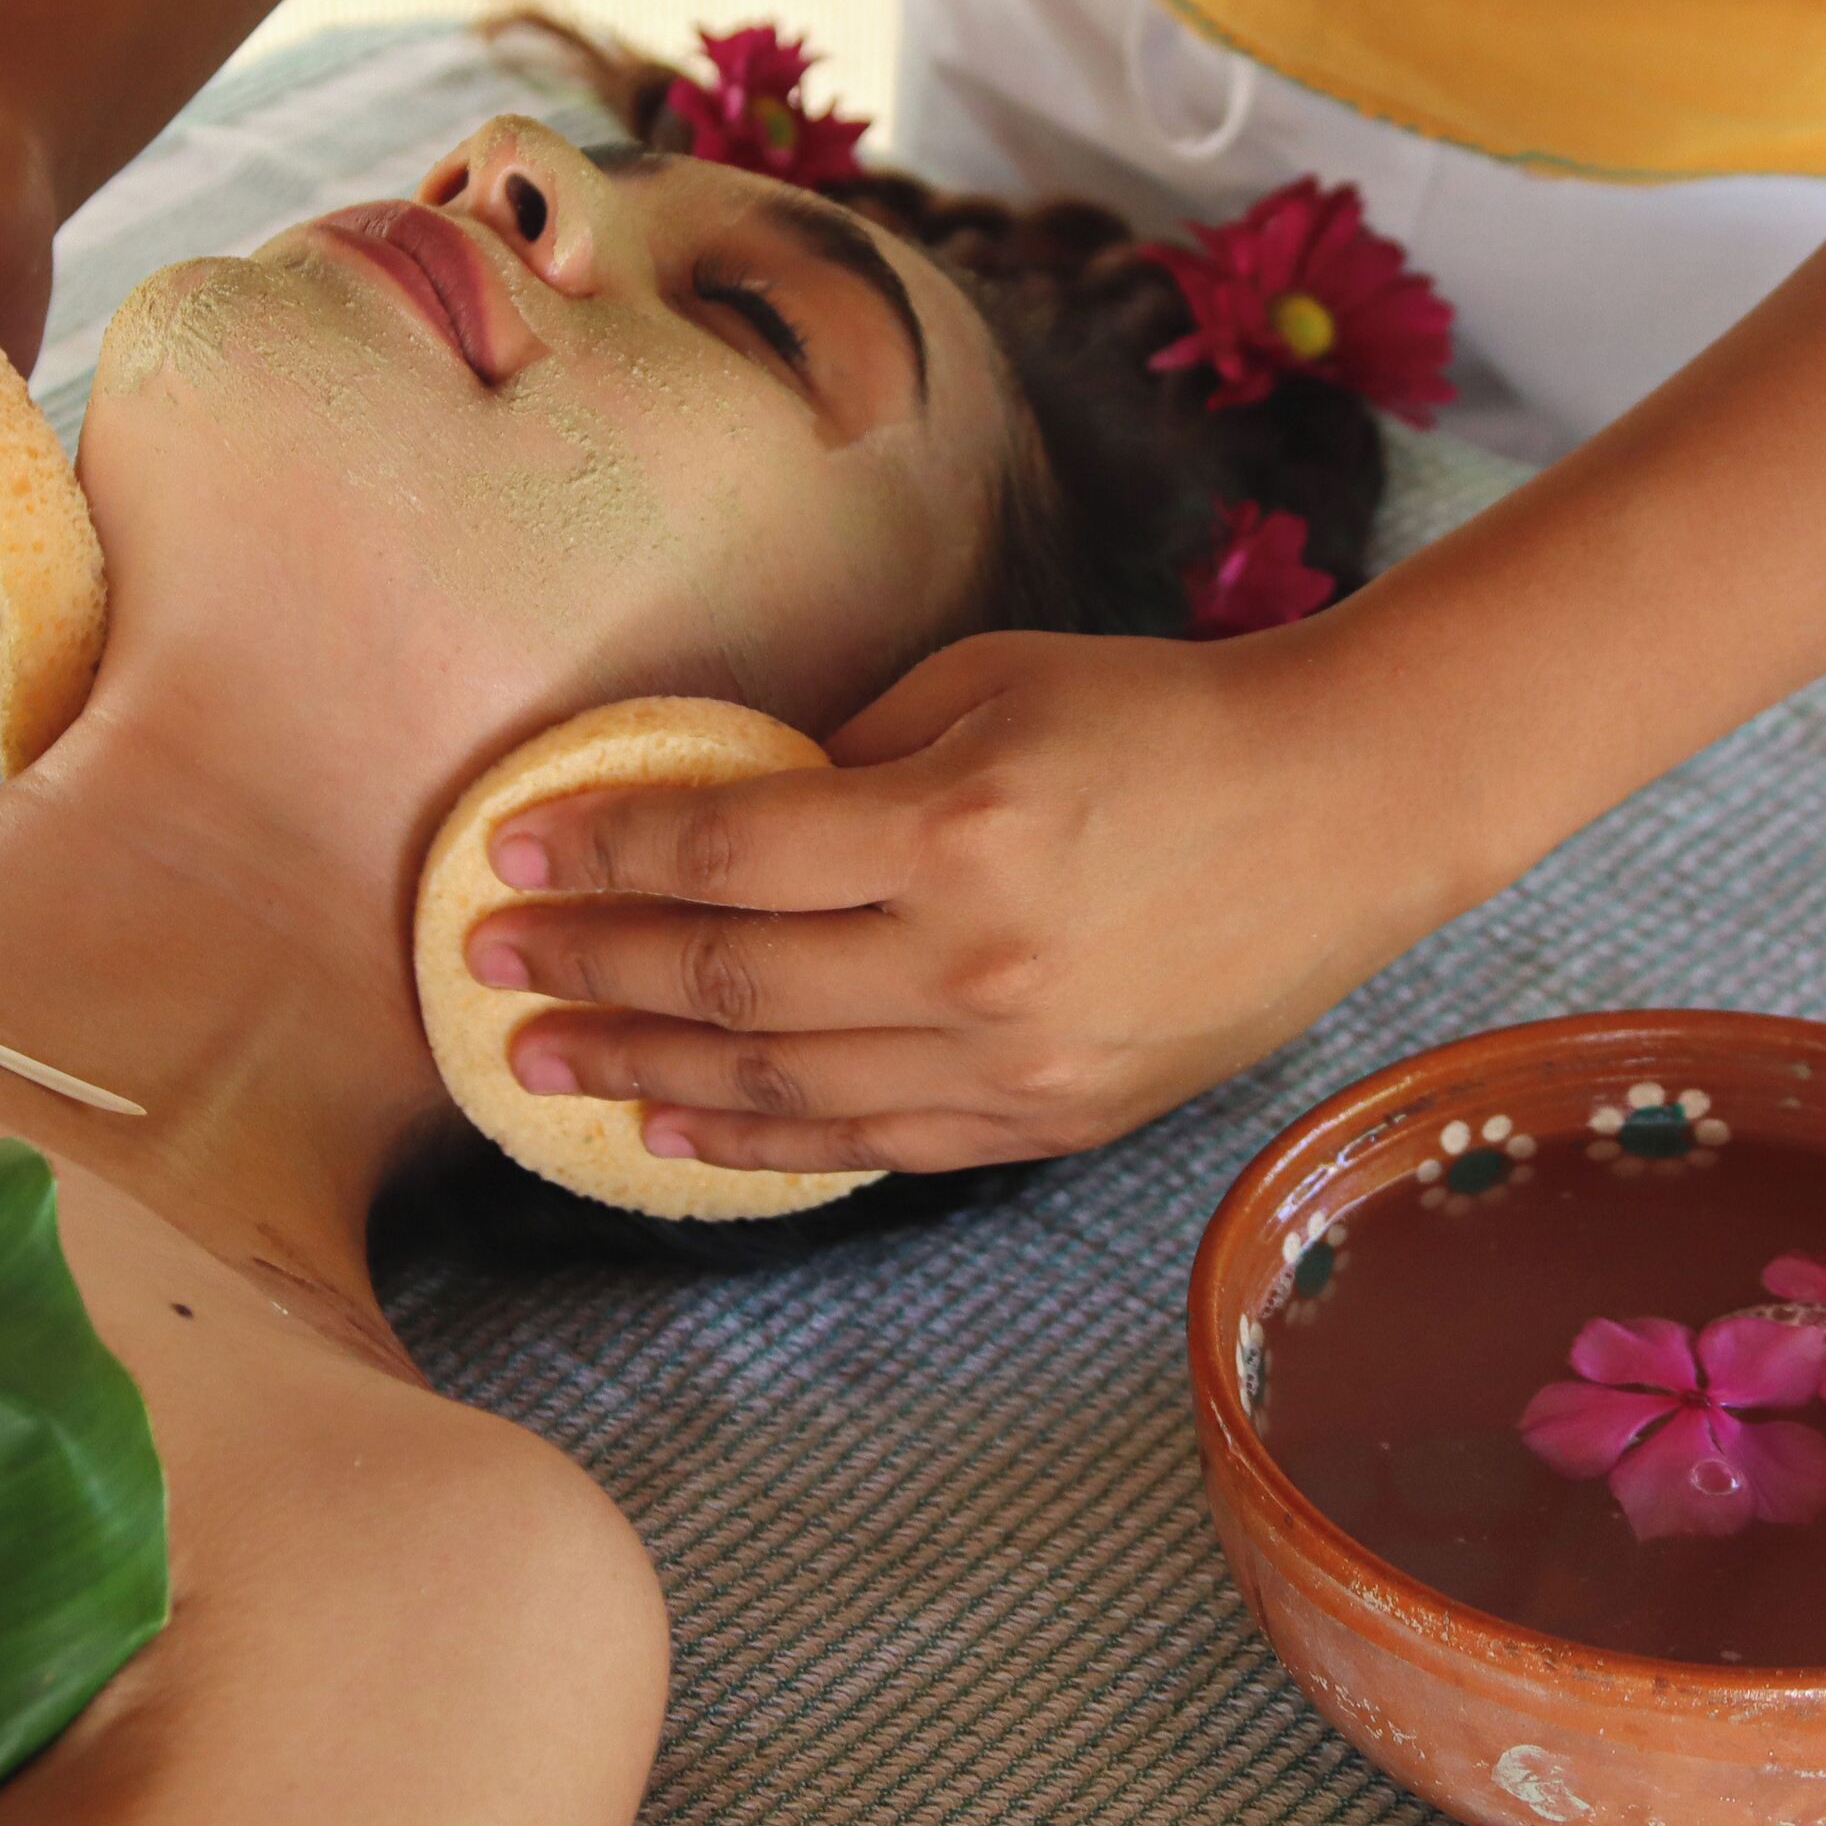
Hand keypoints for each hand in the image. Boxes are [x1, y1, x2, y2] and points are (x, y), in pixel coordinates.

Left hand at [459, 625, 1467, 1174]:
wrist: (1345, 808)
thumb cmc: (1164, 713)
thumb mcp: (991, 680)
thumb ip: (850, 752)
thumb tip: (726, 813)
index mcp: (952, 827)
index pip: (723, 851)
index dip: (602, 855)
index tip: (508, 858)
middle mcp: (973, 962)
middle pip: (725, 984)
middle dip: (587, 975)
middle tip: (480, 973)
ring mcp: (1016, 1060)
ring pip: (781, 1088)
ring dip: (642, 1079)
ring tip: (542, 1066)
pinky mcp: (1053, 1117)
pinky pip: (875, 1145)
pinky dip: (764, 1143)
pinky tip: (677, 1133)